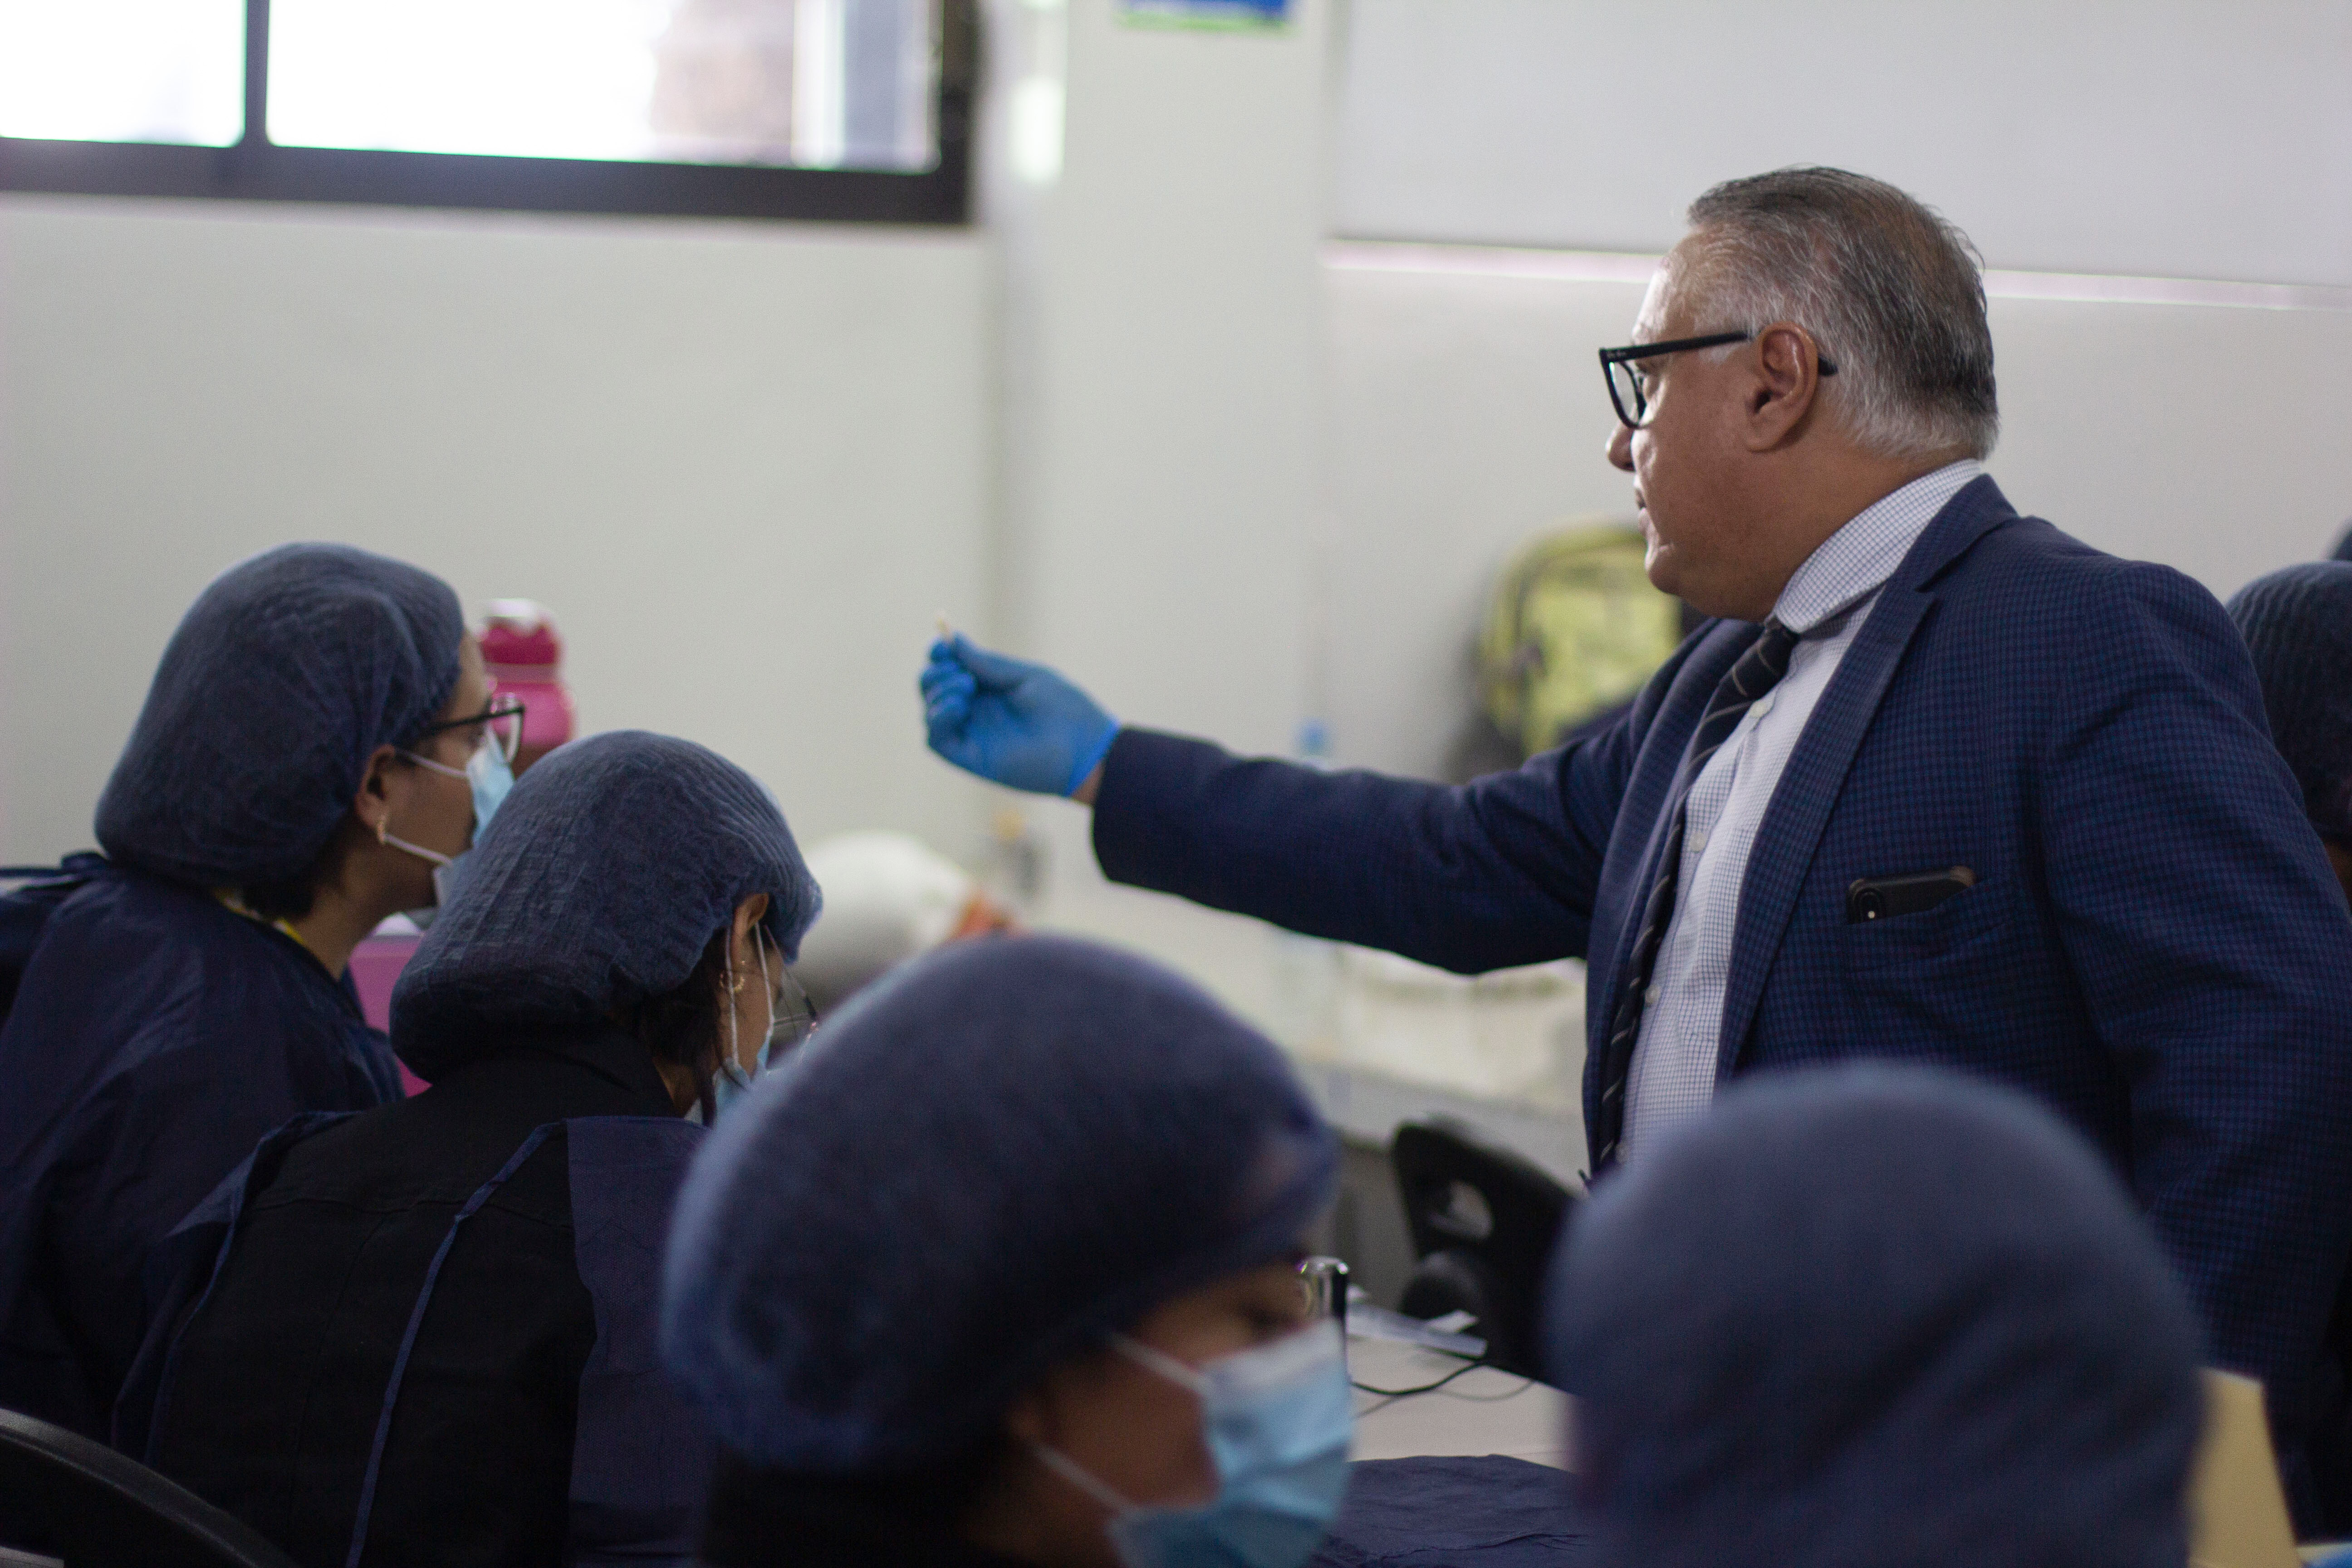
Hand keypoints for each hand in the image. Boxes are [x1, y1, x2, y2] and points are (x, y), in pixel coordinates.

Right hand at [920, 635, 1119, 797]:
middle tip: (957, 668)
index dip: (939, 654)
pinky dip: (938, 718)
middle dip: (935, 672)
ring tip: (966, 684)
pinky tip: (960, 705)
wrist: (1085, 749)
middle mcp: (975, 711)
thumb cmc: (1065, 710)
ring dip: (938, 692)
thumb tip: (951, 638)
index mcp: (989, 688)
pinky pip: (936, 739)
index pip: (950, 668)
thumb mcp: (1025, 677)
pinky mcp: (970, 758)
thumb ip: (988, 664)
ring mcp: (971, 734)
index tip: (941, 644)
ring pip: (930, 712)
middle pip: (933, 688)